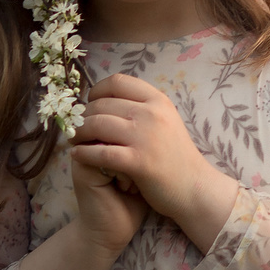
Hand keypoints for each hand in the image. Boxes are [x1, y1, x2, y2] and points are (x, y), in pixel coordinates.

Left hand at [69, 74, 241, 253]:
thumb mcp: (165, 122)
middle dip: (84, 115)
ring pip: (97, 124)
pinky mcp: (138, 161)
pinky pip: (100, 152)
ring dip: (79, 132)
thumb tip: (108, 101)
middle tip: (76, 126)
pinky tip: (77, 155)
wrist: (195, 188)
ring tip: (74, 140)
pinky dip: (83, 153)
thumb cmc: (176, 157)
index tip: (90, 103)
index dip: (97, 90)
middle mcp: (152, 113)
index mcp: (158, 100)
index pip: (118, 82)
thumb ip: (142, 109)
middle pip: (102, 104)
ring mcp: (145, 137)